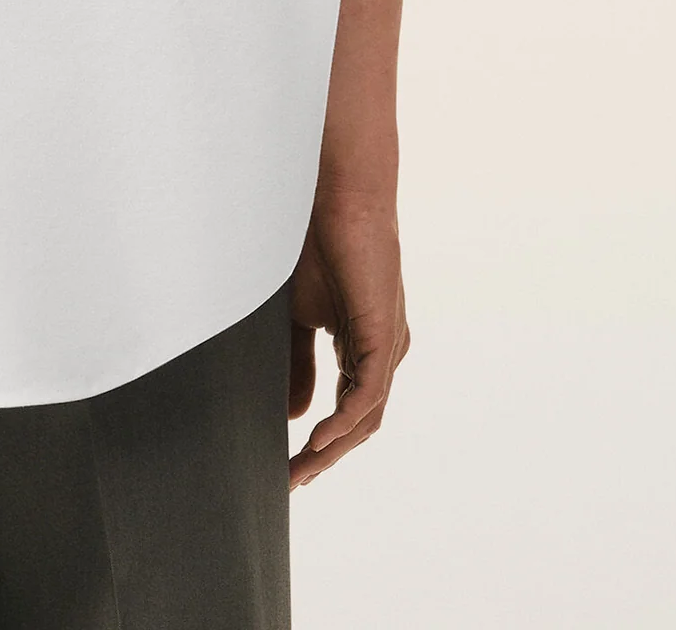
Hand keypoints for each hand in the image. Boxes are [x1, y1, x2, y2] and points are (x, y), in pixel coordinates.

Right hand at [287, 190, 408, 487]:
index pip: (347, 409)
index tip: (287, 467)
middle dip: (324, 457)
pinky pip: (368, 393)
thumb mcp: (296, 314)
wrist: (334, 193)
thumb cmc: (313, 242)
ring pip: (366, 416)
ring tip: (298, 470)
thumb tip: (298, 415)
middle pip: (359, 424)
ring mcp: (387, 345)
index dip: (320, 443)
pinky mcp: (384, 334)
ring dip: (332, 449)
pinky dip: (343, 421)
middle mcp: (382, 352)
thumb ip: (299, 362)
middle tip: (290, 482)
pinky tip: (316, 439)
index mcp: (363, 345)